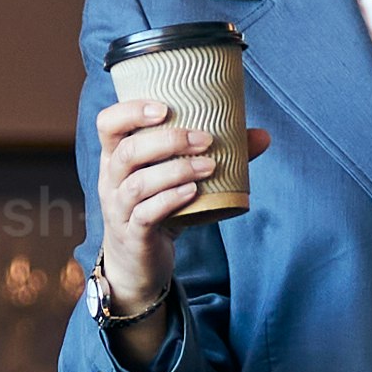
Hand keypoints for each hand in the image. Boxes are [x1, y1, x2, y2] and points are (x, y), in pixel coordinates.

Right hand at [88, 94, 260, 321]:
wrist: (138, 265)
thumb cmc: (157, 212)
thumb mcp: (178, 182)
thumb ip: (213, 156)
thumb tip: (262, 135)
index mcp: (116, 158)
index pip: (108, 124)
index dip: (132, 111)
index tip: (165, 107)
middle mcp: (111, 181)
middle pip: (128, 151)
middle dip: (168, 141)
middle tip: (205, 139)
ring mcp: (119, 210)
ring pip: (138, 184)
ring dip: (176, 171)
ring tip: (209, 167)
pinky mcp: (133, 236)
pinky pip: (146, 214)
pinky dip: (171, 200)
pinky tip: (193, 192)